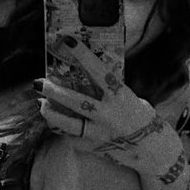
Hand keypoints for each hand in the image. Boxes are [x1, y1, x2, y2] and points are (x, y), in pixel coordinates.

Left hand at [39, 35, 158, 156]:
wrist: (151, 147)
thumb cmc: (138, 116)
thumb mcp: (129, 97)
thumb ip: (109, 88)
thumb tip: (86, 71)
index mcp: (120, 96)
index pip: (100, 72)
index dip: (83, 56)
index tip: (68, 42)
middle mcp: (109, 115)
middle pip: (76, 101)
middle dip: (54, 91)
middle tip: (39, 82)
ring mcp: (100, 133)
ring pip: (68, 123)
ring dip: (51, 113)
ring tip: (41, 104)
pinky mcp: (94, 147)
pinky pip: (71, 137)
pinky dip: (60, 129)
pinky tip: (54, 122)